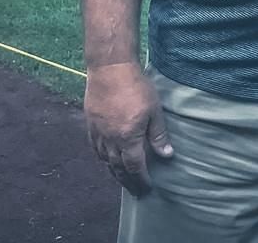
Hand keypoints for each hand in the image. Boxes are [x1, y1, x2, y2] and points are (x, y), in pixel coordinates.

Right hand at [83, 62, 173, 195]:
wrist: (110, 67)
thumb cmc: (135, 86)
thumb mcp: (154, 110)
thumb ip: (158, 135)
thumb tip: (166, 155)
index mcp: (128, 138)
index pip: (135, 167)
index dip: (142, 179)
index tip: (147, 188)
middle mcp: (110, 139)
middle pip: (118, 168)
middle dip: (128, 181)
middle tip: (135, 191)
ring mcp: (98, 132)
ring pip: (105, 159)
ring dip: (114, 172)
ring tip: (122, 179)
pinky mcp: (90, 123)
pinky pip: (95, 147)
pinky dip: (102, 157)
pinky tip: (105, 158)